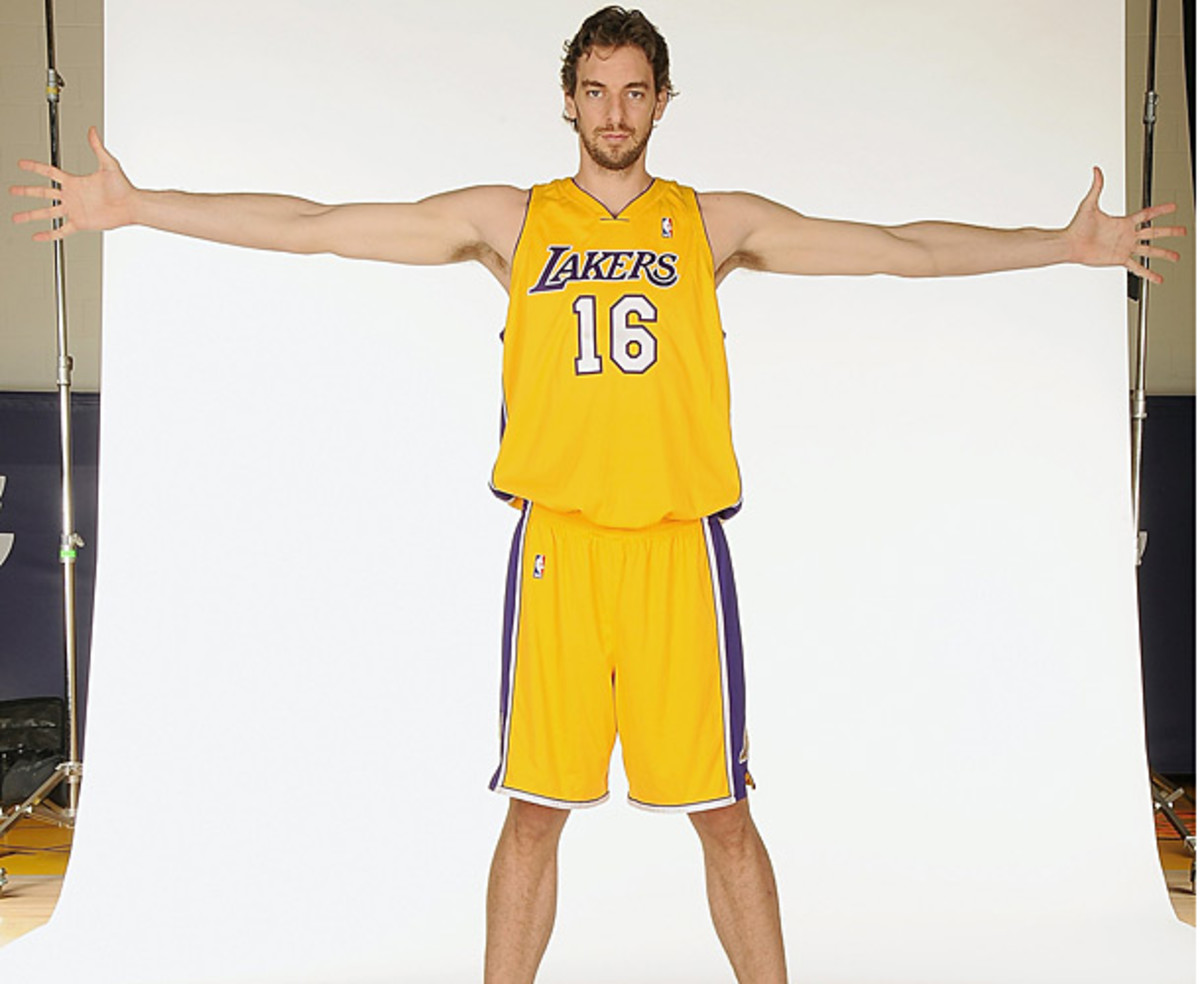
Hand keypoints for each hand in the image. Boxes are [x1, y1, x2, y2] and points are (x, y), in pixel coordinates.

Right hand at [9, 126, 135, 240]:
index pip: (49, 172)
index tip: (21, 164)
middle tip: (12, 191)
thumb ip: (97, 147)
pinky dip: (49, 234)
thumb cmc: (123, 187)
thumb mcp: (108, 164)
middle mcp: (72, 196)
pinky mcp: (80, 223)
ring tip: (17, 218)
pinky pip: (61, 230)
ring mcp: (74, 210)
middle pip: (42, 192)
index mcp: (74, 182)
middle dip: (26, 191)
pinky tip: (37, 236)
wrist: (131, 206)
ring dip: (31, 215)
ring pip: (47, 212)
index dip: (34, 167)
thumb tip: (92, 130)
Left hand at [1066, 167, 1185, 283]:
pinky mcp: (1119, 259)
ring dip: (1163, 254)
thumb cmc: (1077, 226)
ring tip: (1176, 257)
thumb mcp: (1090, 205)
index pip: (1147, 214)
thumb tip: (1096, 170)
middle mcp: (1126, 235)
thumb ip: (1096, 187)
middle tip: (1183, 231)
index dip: (1161, 210)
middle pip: (1154, 232)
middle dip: (1170, 231)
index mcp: (1123, 222)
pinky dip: (1148, 273)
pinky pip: (1137, 267)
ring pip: (1150, 251)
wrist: (1070, 245)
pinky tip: (1157, 278)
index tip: (1173, 207)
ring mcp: (1124, 248)